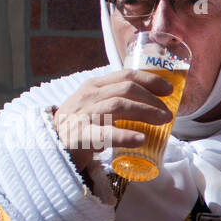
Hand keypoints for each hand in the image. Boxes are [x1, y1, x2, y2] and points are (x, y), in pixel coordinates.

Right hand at [50, 69, 173, 168]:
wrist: (51, 145)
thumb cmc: (80, 125)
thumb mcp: (96, 105)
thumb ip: (117, 100)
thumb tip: (152, 105)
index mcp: (95, 86)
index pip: (126, 76)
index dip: (150, 80)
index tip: (169, 90)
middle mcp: (89, 96)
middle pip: (126, 89)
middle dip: (152, 99)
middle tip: (168, 113)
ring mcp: (84, 114)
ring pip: (118, 106)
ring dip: (145, 112)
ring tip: (163, 122)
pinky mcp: (81, 135)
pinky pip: (104, 133)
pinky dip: (124, 135)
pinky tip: (141, 139)